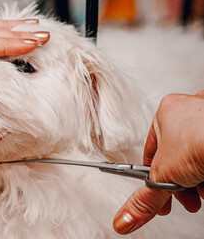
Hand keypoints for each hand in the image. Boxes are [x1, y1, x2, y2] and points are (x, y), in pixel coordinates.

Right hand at [113, 90, 203, 233]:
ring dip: (199, 179)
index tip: (160, 192)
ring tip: (203, 191)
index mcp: (167, 111)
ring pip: (199, 156)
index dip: (156, 177)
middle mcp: (190, 109)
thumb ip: (147, 196)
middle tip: (185, 196)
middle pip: (179, 156)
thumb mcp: (163, 175)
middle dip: (182, 182)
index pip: (153, 152)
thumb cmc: (200, 141)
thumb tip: (129, 215)